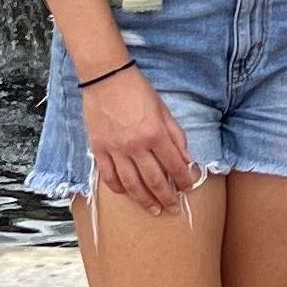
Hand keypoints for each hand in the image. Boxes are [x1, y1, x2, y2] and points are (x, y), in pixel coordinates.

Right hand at [82, 65, 197, 211]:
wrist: (106, 77)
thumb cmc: (137, 89)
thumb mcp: (163, 109)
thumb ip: (176, 135)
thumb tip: (186, 159)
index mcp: (155, 133)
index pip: (174, 164)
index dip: (183, 180)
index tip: (188, 188)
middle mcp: (136, 145)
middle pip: (154, 180)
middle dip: (166, 197)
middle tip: (173, 208)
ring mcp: (115, 150)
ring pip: (132, 184)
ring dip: (144, 200)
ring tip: (154, 209)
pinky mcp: (99, 149)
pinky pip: (109, 176)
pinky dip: (119, 188)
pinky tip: (127, 194)